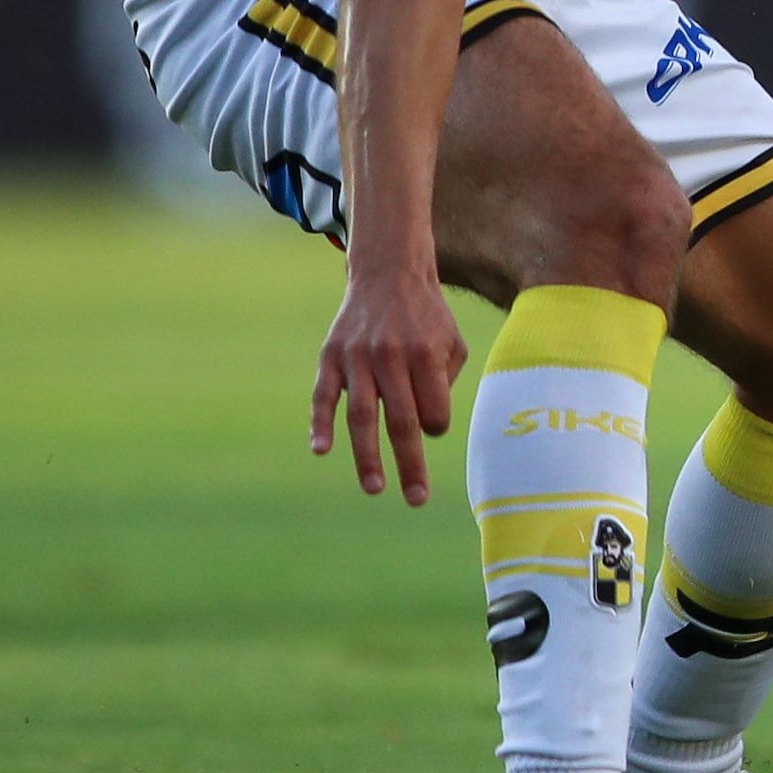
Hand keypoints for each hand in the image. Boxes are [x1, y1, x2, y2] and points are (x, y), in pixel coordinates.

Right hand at [310, 257, 467, 504]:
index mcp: (425, 354)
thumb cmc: (427, 318)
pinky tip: (321, 450)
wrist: (388, 273)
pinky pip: (323, 396)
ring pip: (362, 416)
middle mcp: (391, 357)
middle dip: (410, 464)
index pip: (433, 411)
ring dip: (367, 456)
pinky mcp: (330, 357)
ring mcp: (357, 358)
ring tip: (374, 489)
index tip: (433, 426)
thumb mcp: (452, 342)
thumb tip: (429, 427)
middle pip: (401, 421)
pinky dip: (320, 423)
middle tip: (418, 500)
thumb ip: (444, 384)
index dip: (436, 426)